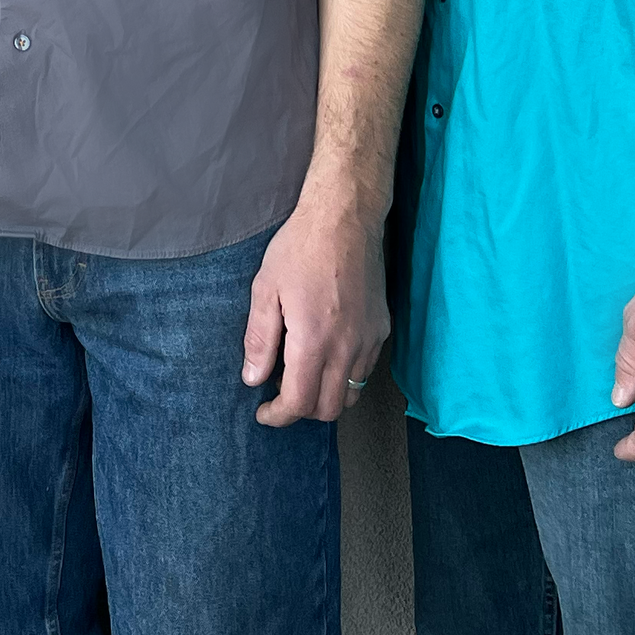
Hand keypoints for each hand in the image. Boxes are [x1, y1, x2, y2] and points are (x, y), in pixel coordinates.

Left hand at [242, 195, 387, 425]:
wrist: (345, 219)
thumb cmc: (300, 248)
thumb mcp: (265, 289)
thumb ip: (260, 339)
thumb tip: (253, 379)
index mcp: (314, 340)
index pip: (300, 402)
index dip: (279, 416)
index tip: (263, 412)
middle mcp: (347, 348)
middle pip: (329, 409)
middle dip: (301, 411)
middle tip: (279, 395)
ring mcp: (369, 340)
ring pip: (351, 393)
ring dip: (325, 397)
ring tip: (301, 375)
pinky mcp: (382, 329)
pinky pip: (365, 370)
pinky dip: (344, 376)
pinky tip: (325, 355)